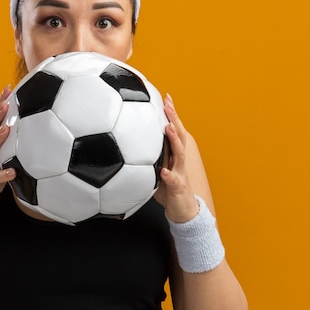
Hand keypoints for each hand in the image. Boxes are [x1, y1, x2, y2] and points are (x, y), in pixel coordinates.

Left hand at [155, 94, 199, 222]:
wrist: (184, 212)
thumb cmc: (168, 190)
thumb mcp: (155, 170)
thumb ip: (146, 158)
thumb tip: (126, 146)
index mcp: (173, 155)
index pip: (174, 130)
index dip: (171, 114)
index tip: (166, 97)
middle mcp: (179, 161)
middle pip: (180, 136)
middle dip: (174, 118)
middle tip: (168, 103)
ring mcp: (180, 174)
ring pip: (179, 155)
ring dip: (174, 140)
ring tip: (168, 128)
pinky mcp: (179, 189)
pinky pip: (173, 182)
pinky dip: (169, 176)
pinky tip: (163, 172)